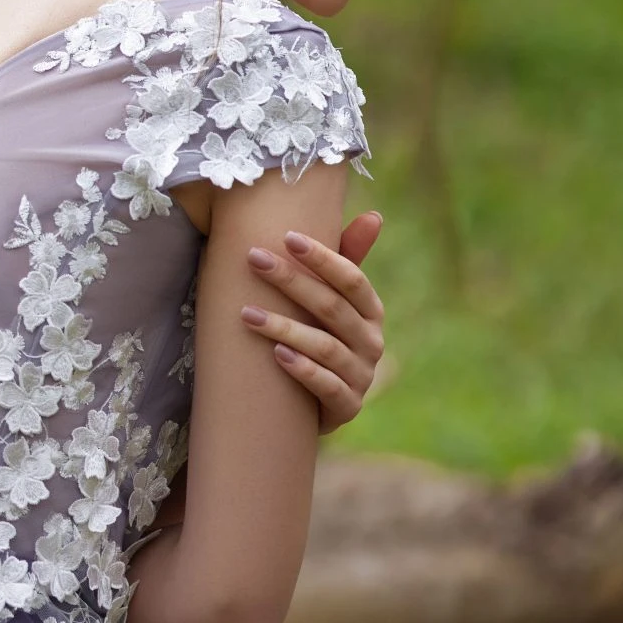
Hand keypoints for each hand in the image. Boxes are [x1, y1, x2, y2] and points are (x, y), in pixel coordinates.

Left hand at [242, 212, 384, 434]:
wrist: (315, 405)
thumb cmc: (322, 336)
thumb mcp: (334, 300)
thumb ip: (348, 258)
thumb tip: (375, 215)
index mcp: (371, 311)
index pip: (353, 279)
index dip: (322, 258)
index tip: (287, 237)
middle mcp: (372, 342)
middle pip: (332, 308)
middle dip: (292, 281)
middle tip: (254, 259)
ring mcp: (362, 376)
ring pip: (325, 348)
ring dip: (285, 328)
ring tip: (247, 314)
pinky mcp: (347, 407)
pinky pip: (327, 387)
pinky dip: (303, 370)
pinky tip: (276, 355)